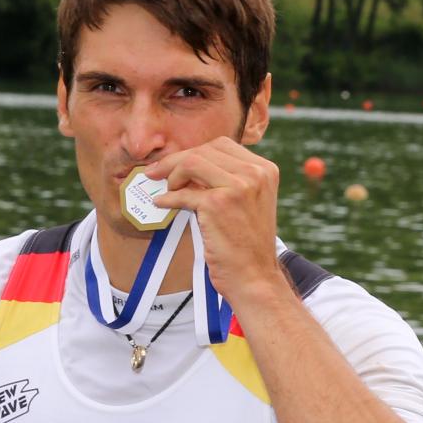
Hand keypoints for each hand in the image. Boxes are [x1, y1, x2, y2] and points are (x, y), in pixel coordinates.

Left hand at [144, 138, 290, 312]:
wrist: (254, 276)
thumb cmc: (246, 245)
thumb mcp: (247, 203)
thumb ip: (227, 181)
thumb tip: (188, 167)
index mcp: (264, 169)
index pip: (222, 145)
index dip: (194, 153)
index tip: (175, 164)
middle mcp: (255, 173)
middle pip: (204, 150)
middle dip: (176, 160)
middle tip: (157, 173)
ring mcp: (238, 186)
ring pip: (191, 162)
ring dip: (171, 174)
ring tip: (165, 189)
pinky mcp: (218, 204)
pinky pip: (182, 193)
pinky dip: (167, 198)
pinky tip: (161, 203)